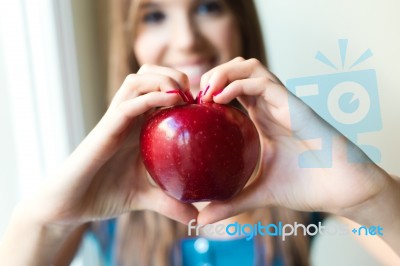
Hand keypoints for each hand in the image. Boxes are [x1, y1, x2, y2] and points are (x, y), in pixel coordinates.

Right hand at [23, 65, 197, 225]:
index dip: (182, 86)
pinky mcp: (105, 129)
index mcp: (138, 125)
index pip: (158, 88)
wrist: (71, 205)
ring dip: (163, 79)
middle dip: (173, 75)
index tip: (203, 103)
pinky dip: (151, 97)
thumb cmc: (106, 194)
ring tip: (183, 95)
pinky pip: (128, 104)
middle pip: (148, 75)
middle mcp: (128, 117)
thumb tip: (198, 218)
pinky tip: (172, 102)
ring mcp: (115, 120)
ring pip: (137, 80)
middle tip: (194, 95)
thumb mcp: (147, 197)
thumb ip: (172, 203)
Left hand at [197, 57, 389, 223]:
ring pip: (249, 67)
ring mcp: (281, 102)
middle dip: (212, 75)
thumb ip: (231, 202)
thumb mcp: (259, 193)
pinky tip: (220, 99)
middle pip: (238, 70)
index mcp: (262, 120)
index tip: (191, 109)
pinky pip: (261, 82)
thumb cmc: (306, 187)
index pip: (232, 91)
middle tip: (196, 97)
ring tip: (205, 93)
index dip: (209, 91)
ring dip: (223, 72)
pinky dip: (237, 84)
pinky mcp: (292, 104)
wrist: (342, 189)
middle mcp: (270, 106)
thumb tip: (200, 220)